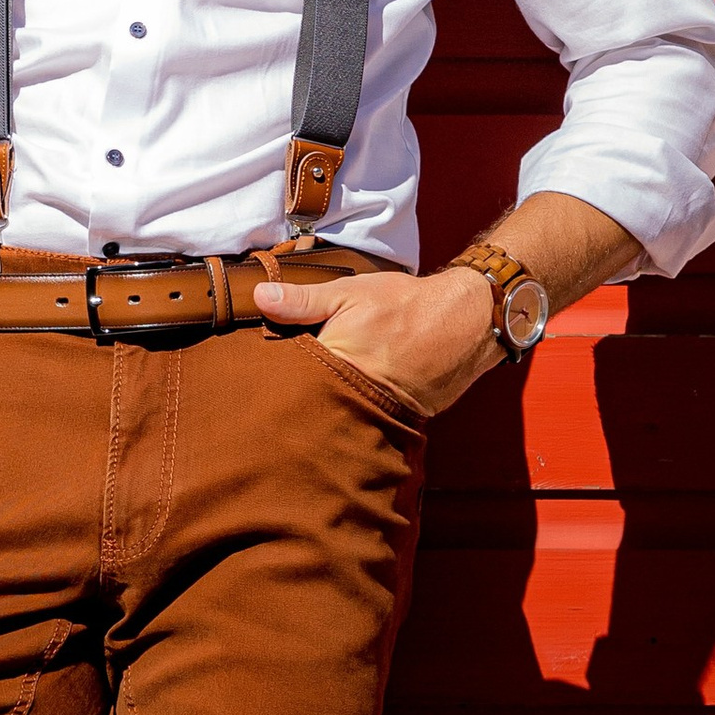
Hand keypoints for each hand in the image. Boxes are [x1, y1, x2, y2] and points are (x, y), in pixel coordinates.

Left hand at [250, 260, 498, 420]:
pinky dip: (342, 410)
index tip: (249, 370)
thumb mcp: (349, 293)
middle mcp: (350, 397)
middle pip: (304, 403)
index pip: (286, 379)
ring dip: (315, 405)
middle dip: (288, 395)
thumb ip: (303, 300)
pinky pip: (353, 417)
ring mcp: (370, 413)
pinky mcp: (388, 421)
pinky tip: (332, 402)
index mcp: (334, 365)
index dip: (268, 374)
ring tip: (293, 400)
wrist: (464, 325)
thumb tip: (259, 296)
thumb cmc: (405, 305)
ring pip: (328, 414)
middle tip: (266, 389)